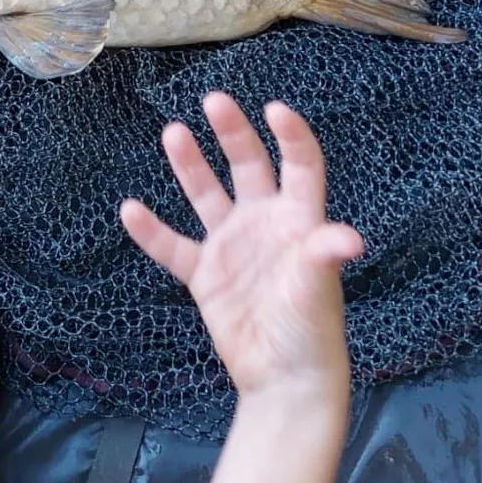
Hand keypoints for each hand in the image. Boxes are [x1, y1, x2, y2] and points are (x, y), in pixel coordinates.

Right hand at [122, 94, 361, 401]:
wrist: (283, 381)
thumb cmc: (311, 332)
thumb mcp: (317, 288)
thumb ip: (322, 256)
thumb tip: (350, 238)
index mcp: (299, 220)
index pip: (300, 167)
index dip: (291, 137)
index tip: (275, 109)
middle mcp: (264, 224)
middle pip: (248, 166)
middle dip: (232, 133)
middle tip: (215, 100)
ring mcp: (232, 247)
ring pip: (206, 195)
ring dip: (190, 165)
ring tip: (173, 132)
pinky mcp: (205, 274)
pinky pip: (173, 246)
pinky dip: (152, 231)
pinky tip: (131, 210)